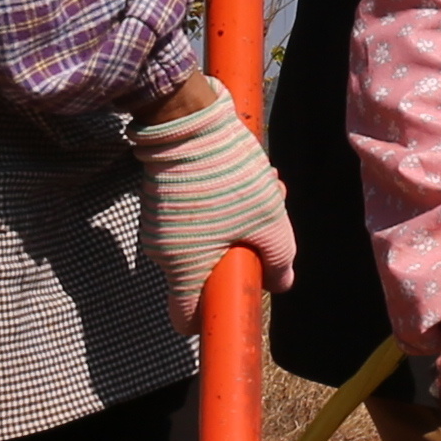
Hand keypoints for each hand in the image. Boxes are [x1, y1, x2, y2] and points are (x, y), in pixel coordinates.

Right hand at [127, 84, 293, 325]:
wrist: (188, 121)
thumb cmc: (229, 179)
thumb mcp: (269, 221)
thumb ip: (278, 260)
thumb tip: (281, 284)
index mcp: (185, 268)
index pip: (185, 319)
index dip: (210, 319)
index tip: (233, 301)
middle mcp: (164, 252)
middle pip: (205, 272)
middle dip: (241, 253)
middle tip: (269, 223)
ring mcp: (159, 223)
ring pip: (206, 237)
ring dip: (239, 220)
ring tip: (267, 187)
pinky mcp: (161, 197)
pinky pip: (197, 215)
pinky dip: (222, 203)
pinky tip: (246, 174)